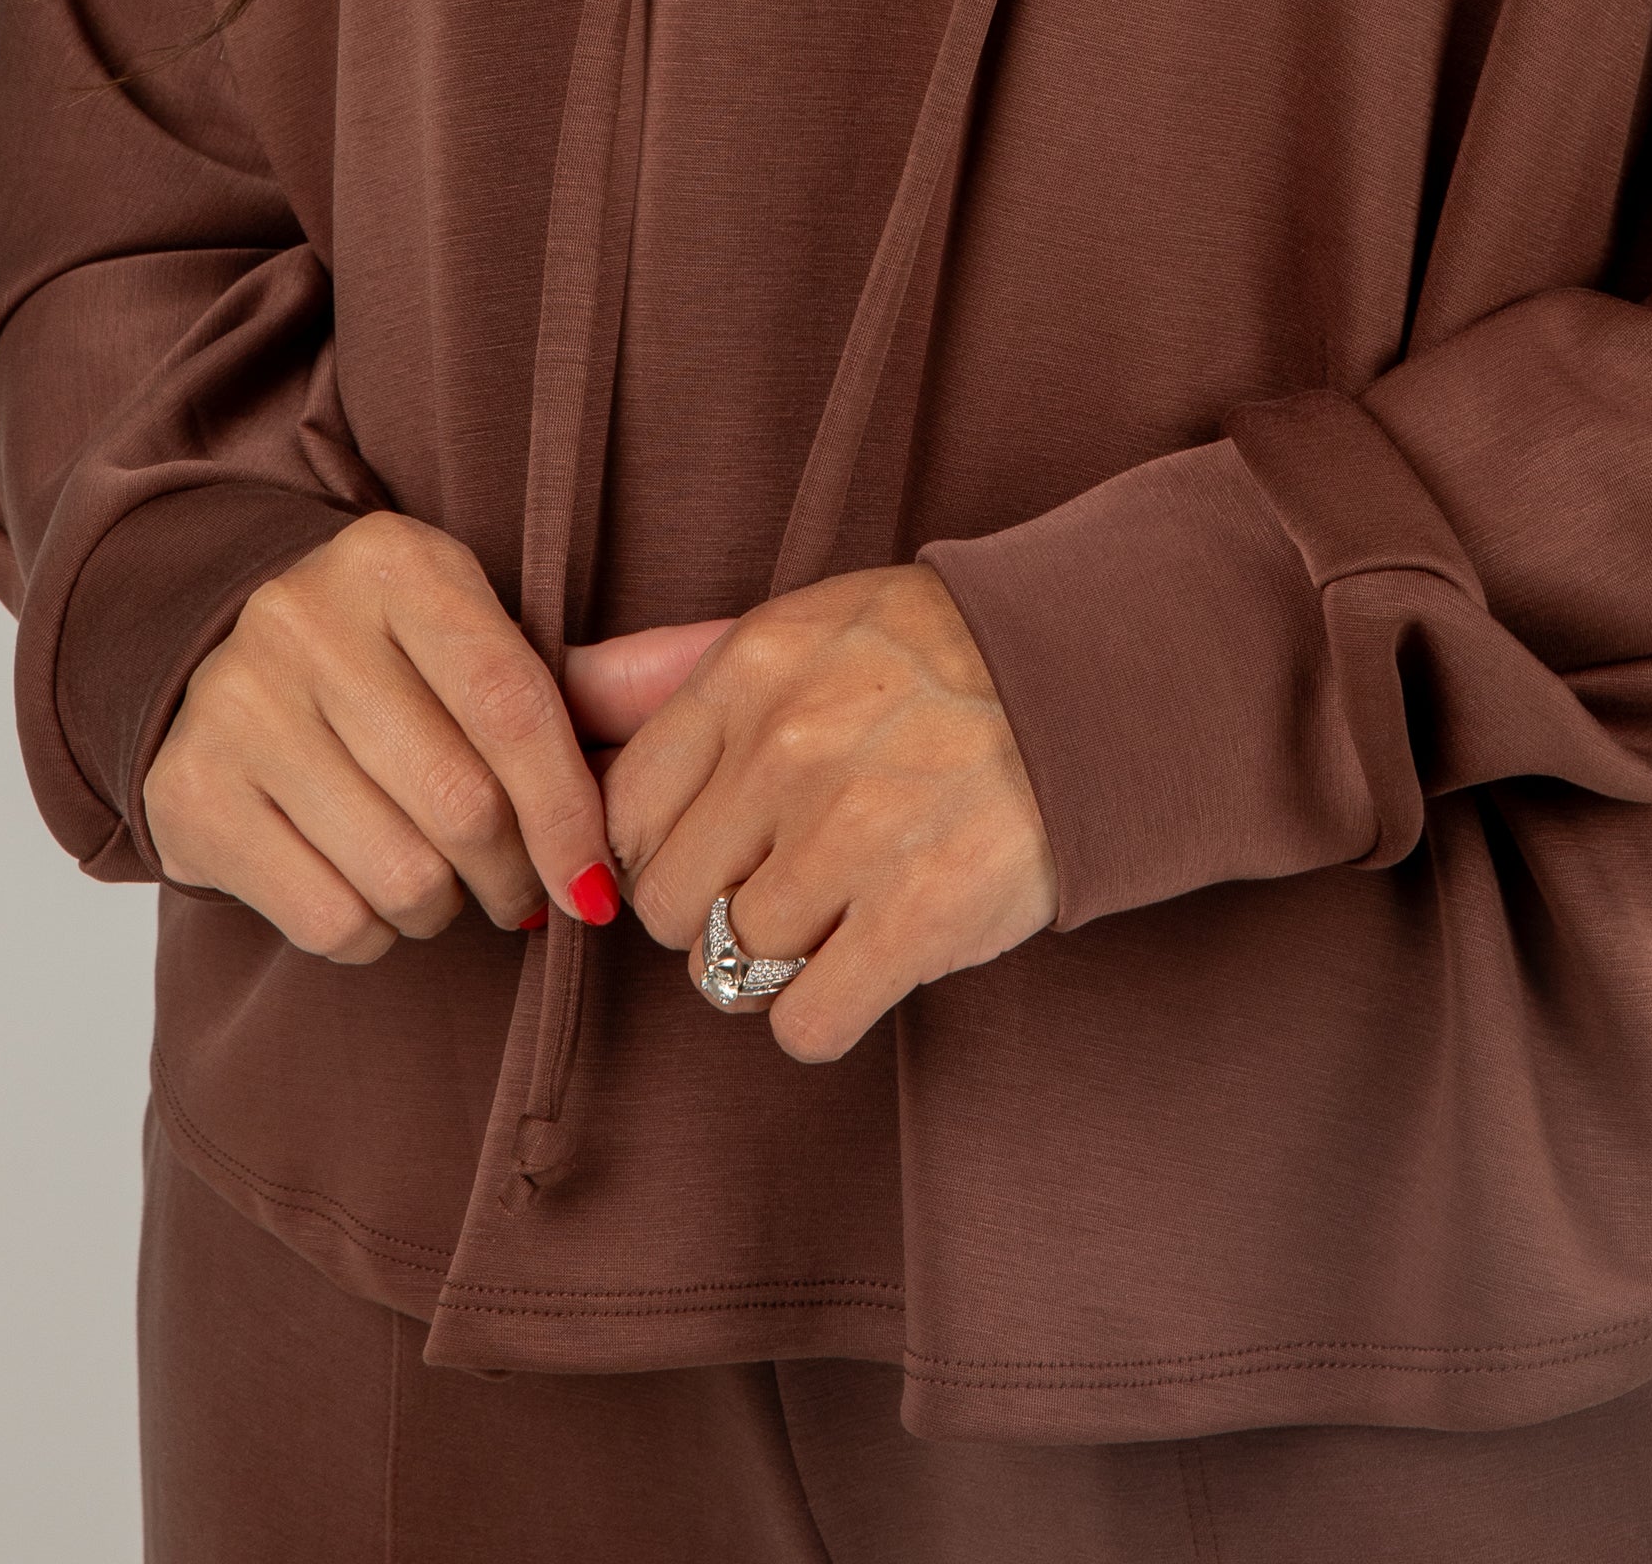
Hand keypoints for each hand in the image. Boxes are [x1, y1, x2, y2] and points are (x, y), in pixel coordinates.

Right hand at [147, 511, 613, 963]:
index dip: (568, 809)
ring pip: (400, 872)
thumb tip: (680, 735)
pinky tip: (370, 890)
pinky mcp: (188, 794)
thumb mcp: (467, 632)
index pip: (513, 704)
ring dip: (444, 907)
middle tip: (521, 888)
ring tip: (441, 880)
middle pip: (462, 802)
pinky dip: (373, 932)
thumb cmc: (383, 657)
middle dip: (514, 872)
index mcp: (394, 564)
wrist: (211, 652)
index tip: (597, 882)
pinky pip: (327, 916)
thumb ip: (568, 686)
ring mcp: (235, 706)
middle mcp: (303, 621)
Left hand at [567, 565, 1057, 1061]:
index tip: (716, 846)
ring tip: (840, 910)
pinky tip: (869, 959)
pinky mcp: (921, 915)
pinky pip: (804, 1023)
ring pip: (727, 966)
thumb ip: (669, 671)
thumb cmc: (934, 659)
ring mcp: (855, 834)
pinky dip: (825, 1013)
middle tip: (787, 880)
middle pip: (664, 902)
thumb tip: (554, 691)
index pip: (623, 811)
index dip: (663, 847)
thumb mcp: (801, 628)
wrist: (1097, 680)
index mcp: (751, 670)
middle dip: (711, 910)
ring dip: (774, 961)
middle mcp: (790, 747)